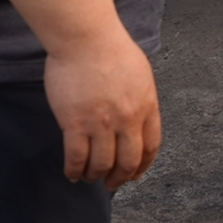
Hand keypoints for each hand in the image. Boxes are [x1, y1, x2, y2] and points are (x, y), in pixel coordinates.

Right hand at [45, 30, 162, 190]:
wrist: (86, 38)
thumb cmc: (111, 48)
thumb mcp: (141, 75)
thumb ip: (141, 100)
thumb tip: (138, 118)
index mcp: (147, 105)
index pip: (151, 146)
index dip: (143, 165)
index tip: (136, 173)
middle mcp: (127, 119)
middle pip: (128, 161)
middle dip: (120, 178)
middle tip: (112, 184)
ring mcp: (101, 123)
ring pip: (102, 164)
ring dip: (95, 176)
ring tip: (89, 177)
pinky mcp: (75, 123)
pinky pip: (76, 157)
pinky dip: (74, 170)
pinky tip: (72, 172)